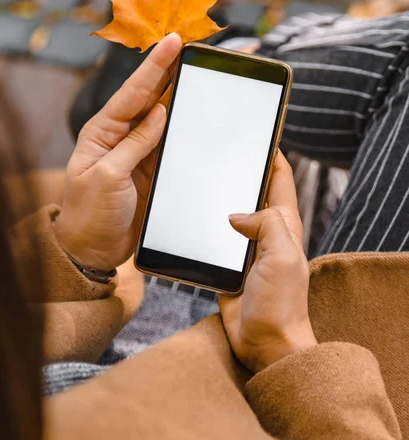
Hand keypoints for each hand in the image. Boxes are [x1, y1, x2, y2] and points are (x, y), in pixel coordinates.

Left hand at [54, 33, 181, 270]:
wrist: (92, 251)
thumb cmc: (89, 215)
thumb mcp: (108, 176)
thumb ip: (134, 143)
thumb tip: (159, 112)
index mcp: (102, 132)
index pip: (132, 92)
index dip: (155, 66)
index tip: (174, 42)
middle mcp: (121, 136)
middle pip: (150, 98)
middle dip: (170, 72)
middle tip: (193, 48)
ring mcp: (139, 153)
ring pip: (165, 119)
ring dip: (182, 98)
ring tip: (202, 74)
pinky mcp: (153, 169)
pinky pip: (172, 144)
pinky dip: (186, 130)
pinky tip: (201, 115)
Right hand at [220, 151, 316, 372]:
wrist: (264, 342)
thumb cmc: (281, 304)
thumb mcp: (282, 257)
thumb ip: (267, 224)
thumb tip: (236, 214)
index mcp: (284, 224)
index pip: (280, 179)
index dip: (273, 154)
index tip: (258, 133)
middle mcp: (266, 231)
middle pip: (253, 190)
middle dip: (241, 170)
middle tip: (219, 149)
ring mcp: (246, 246)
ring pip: (232, 210)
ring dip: (220, 196)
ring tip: (200, 175)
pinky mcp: (227, 261)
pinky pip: (215, 236)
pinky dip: (206, 223)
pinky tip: (191, 213)